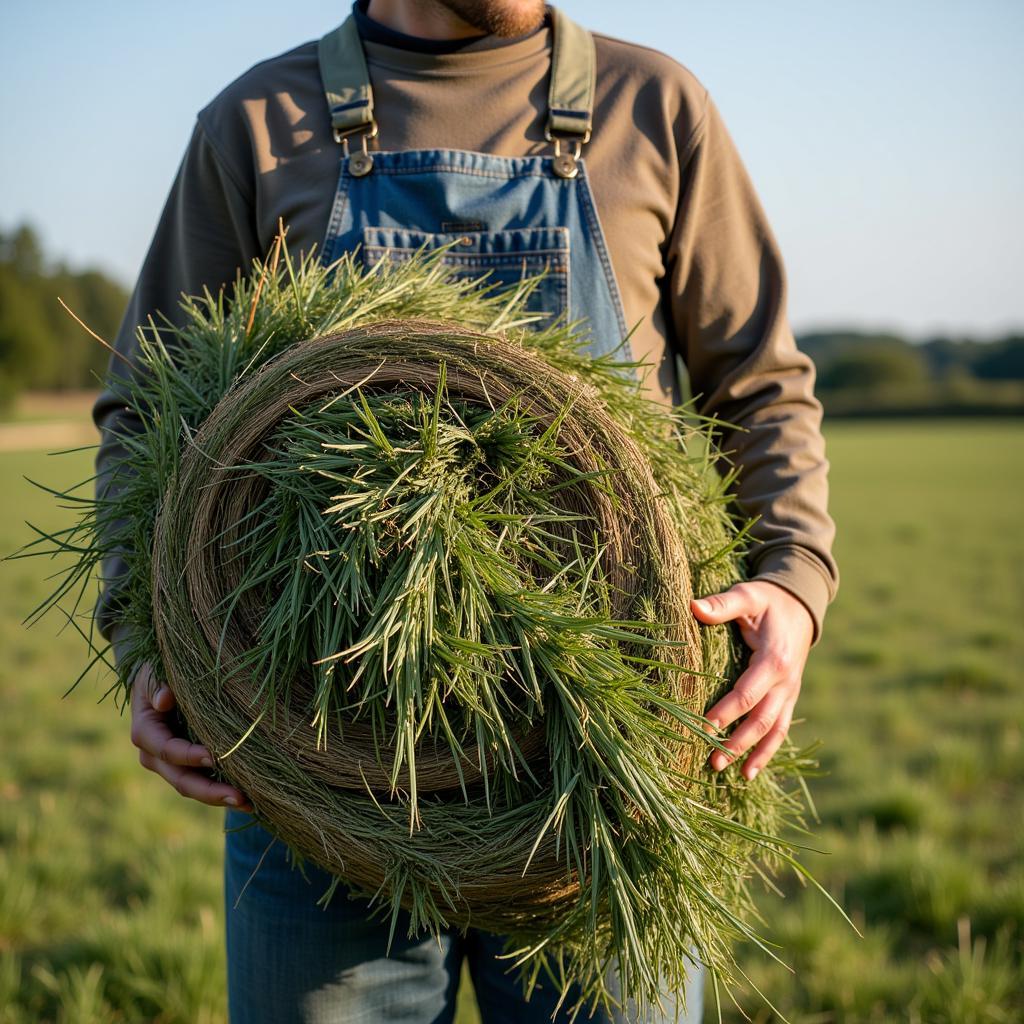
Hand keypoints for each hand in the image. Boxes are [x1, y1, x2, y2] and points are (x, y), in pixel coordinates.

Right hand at [129, 661, 251, 810]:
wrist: (160, 682)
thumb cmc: (159, 673)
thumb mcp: (154, 672)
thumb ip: (157, 684)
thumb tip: (164, 699)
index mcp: (145, 732)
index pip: (167, 750)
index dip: (189, 756)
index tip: (214, 756)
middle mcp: (154, 756)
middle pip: (181, 780)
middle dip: (210, 791)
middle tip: (239, 797)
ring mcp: (170, 766)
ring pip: (193, 788)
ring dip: (219, 797)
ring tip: (250, 804)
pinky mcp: (187, 767)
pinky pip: (204, 783)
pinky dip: (223, 791)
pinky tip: (249, 798)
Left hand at [690, 580, 813, 780]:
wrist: (800, 605)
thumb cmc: (768, 601)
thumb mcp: (747, 596)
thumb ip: (722, 604)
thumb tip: (693, 607)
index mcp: (775, 659)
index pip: (748, 692)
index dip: (727, 711)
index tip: (704, 726)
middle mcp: (787, 681)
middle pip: (762, 719)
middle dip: (738, 743)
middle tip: (712, 761)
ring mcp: (790, 692)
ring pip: (774, 730)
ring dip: (754, 754)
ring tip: (733, 775)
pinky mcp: (788, 697)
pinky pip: (780, 728)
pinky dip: (768, 751)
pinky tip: (750, 771)